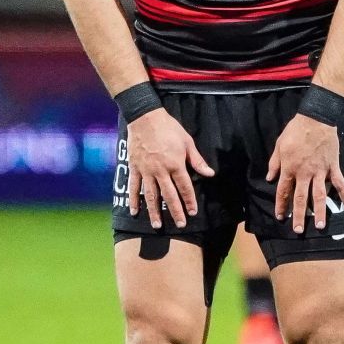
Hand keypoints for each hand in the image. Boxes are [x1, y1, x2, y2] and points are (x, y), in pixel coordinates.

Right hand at [124, 109, 213, 229]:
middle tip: (180, 225)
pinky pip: (134, 187)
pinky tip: (135, 211)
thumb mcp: (187, 142)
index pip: (184, 187)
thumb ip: (197, 160)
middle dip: (175, 211)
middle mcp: (160, 171)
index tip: (192, 212)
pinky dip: (133, 200)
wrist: (145, 117)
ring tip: (157, 226)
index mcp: (175, 164)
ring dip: (154, 212)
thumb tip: (210, 174)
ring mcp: (146, 170)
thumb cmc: (169, 128)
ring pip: (151, 195)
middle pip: (169, 196)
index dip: (189, 201)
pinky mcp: (134, 168)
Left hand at [267, 114, 343, 233]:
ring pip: (319, 195)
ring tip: (321, 226)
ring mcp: (320, 171)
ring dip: (320, 211)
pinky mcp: (332, 166)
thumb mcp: (279, 145)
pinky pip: (339, 182)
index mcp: (290, 168)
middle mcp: (304, 173)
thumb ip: (274, 163)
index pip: (284, 191)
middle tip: (298, 230)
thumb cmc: (295, 130)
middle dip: (299, 216)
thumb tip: (270, 178)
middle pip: (301, 198)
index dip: (281, 205)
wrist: (316, 118)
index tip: (280, 217)